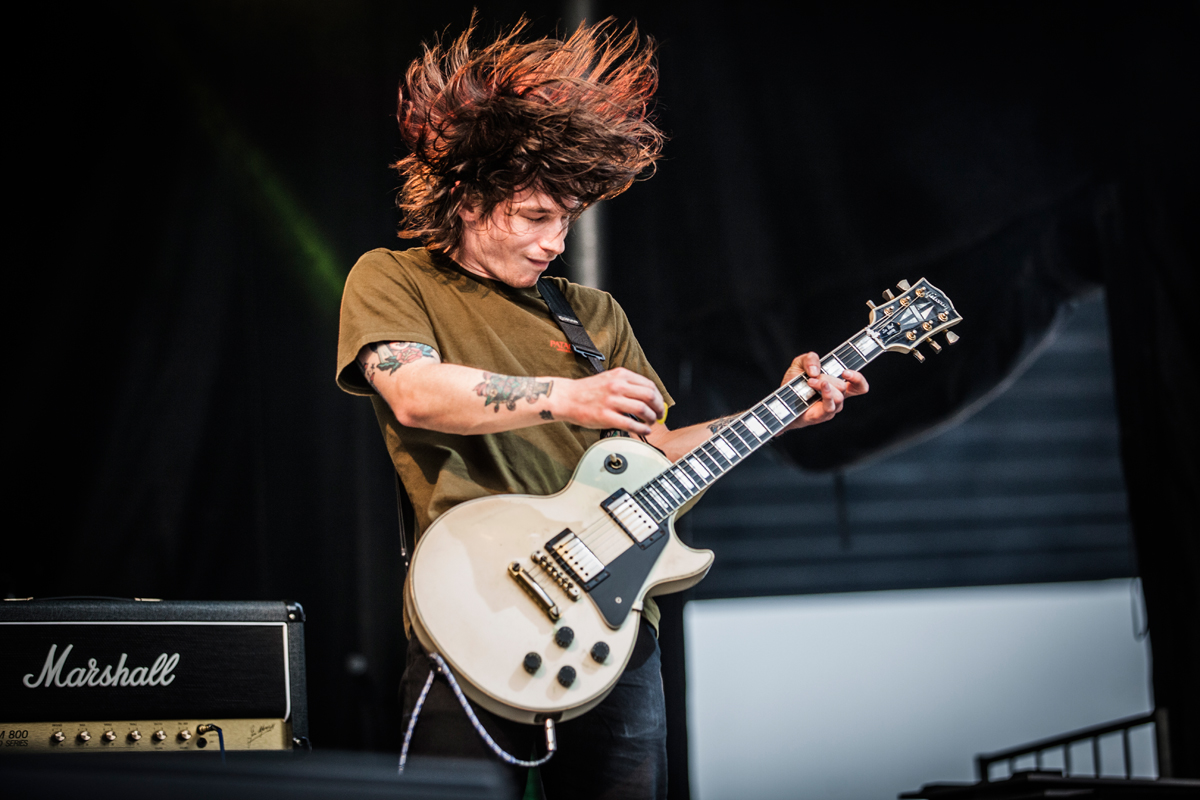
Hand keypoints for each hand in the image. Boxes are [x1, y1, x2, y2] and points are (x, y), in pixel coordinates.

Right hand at [550, 367, 665, 435]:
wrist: (567, 398)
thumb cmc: (587, 390)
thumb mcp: (609, 378)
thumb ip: (626, 384)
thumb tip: (647, 396)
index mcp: (620, 375)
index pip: (649, 385)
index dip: (659, 397)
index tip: (659, 405)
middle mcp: (617, 386)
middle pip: (649, 396)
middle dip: (659, 408)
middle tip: (659, 415)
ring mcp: (612, 401)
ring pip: (643, 410)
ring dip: (651, 418)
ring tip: (650, 423)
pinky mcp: (606, 416)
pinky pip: (631, 424)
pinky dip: (642, 429)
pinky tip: (644, 430)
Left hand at [780, 352, 868, 431]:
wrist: (780, 401)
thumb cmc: (793, 385)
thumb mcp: (799, 364)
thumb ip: (810, 358)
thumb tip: (815, 370)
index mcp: (837, 386)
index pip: (859, 387)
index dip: (858, 379)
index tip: (846, 372)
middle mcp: (837, 399)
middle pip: (844, 387)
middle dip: (828, 378)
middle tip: (812, 377)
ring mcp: (830, 409)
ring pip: (839, 396)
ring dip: (824, 384)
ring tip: (809, 382)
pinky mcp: (821, 416)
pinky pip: (830, 407)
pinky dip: (827, 394)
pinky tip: (820, 386)